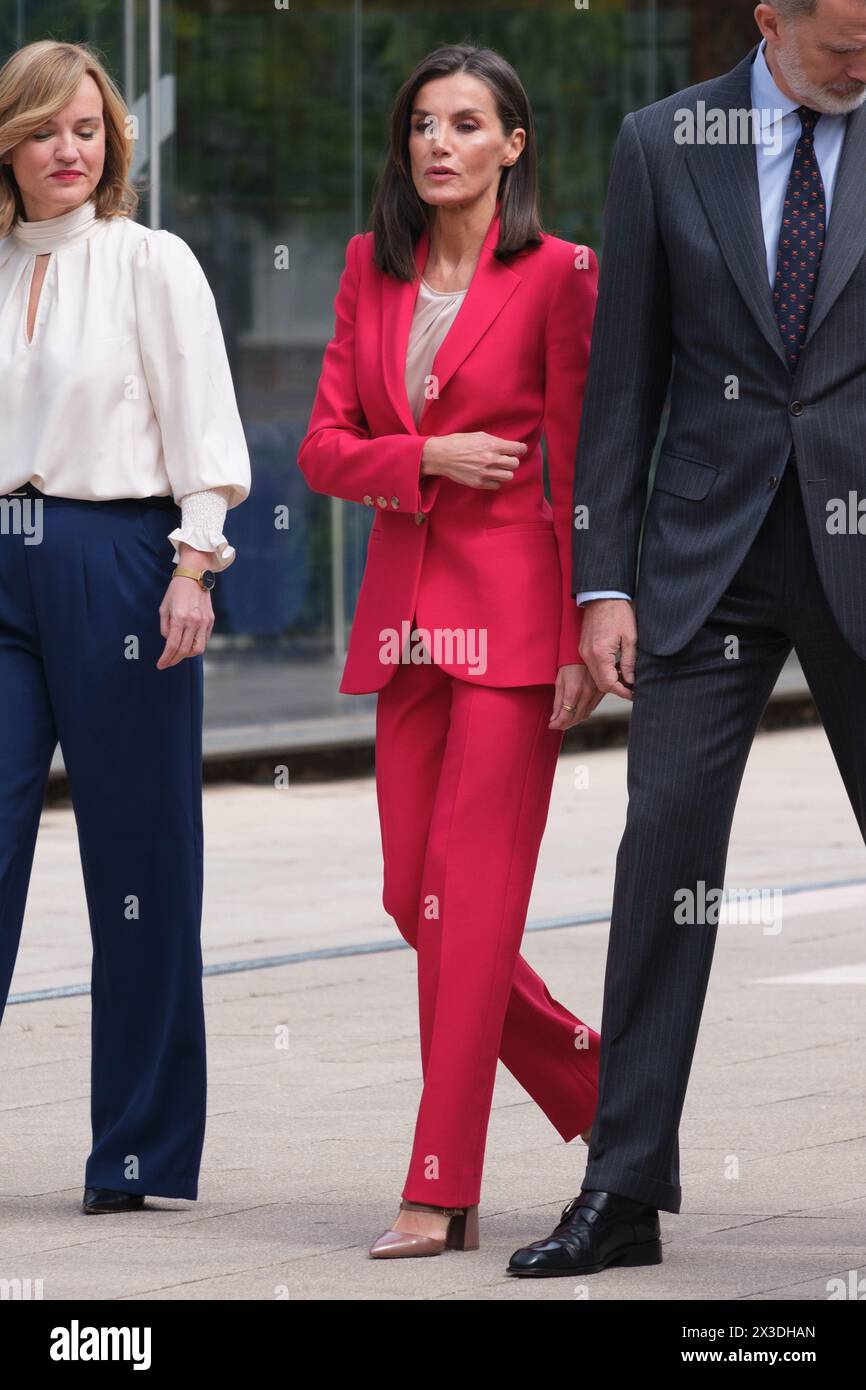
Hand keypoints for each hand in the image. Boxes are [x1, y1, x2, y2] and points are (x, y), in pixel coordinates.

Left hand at [157, 545, 214, 668]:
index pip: (172, 645)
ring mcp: (204, 622)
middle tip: (167, 663)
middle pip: (184, 650)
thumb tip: (168, 641)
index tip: (160, 665)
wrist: (194, 576)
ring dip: (186, 655)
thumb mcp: (164, 607)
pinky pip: (204, 640)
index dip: (166, 658)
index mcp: (179, 617)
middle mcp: (193, 621)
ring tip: (178, 654)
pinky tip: (188, 645)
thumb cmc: (176, 590)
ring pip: (197, 649)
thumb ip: (165, 627)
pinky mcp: (210, 620)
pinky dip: (196, 646)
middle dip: (174, 660)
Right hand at [421, 432, 527, 488]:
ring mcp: (485, 473)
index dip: (520, 449)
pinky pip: (497, 485)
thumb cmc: (458, 443)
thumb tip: (507, 446)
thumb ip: (495, 441)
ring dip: (505, 472)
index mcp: (492, 445)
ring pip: (509, 476)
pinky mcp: (479, 483)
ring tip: (498, 468)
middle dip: (512, 460)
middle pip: (515, 464)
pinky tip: (490, 475)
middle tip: (506, 459)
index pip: (517, 449)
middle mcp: (491, 460)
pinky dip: (496, 481)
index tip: (520, 449)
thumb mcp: (478, 436)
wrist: (441, 456)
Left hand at [549, 664, 603, 729]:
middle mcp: (586, 694)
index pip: (565, 715)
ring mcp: (596, 694)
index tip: (551, 725)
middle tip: (557, 724)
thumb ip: (557, 701)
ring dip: (574, 721)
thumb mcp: (559, 681)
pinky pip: (592, 709)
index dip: (557, 724)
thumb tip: (554, 718)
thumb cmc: (571, 663)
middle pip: (575, 718)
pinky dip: (583, 714)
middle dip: (564, 724)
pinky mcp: (601, 693)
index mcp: (574, 690)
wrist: (587, 653)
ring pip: (585, 715)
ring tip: (565, 720)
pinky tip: (576, 712)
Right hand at [579, 598, 636, 701]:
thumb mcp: (630, 638)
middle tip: (632, 688)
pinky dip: (604, 672)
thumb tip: (631, 680)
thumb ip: (629, 662)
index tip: (634, 694)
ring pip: (596, 677)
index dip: (623, 692)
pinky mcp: (584, 648)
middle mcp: (588, 656)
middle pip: (601, 684)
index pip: (609, 684)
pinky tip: (616, 668)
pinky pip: (593, 667)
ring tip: (626, 678)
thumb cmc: (617, 613)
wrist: (602, 596)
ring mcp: (584, 652)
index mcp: (600, 654)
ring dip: (610, 681)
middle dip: (617, 689)